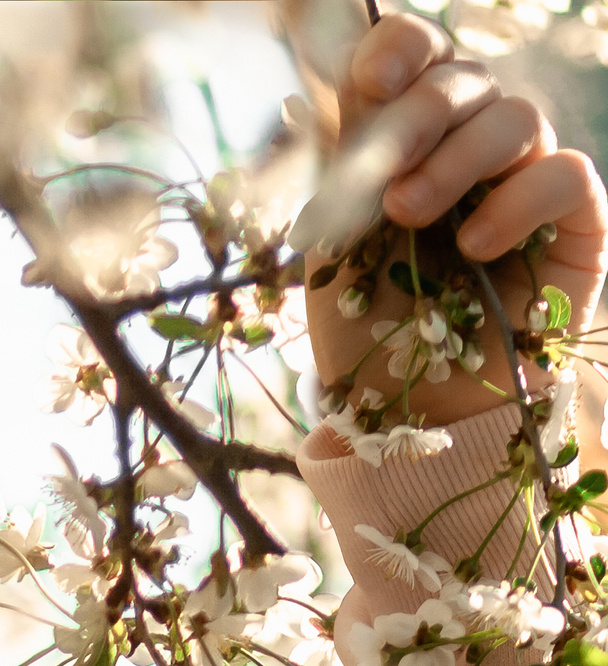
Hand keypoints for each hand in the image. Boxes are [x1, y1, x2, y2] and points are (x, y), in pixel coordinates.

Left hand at [301, 13, 605, 428]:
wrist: (409, 406)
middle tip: (380, 178)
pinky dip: (517, 201)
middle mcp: (470, 144)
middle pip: (465, 80)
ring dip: (456, 160)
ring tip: (408, 215)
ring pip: (516, 117)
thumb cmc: (366, 323)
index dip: (399, 49)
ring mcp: (525, 176)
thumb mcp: (332, 239)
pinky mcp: (575, 220)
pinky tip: (475, 246)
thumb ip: (336, 168)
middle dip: (417, 116)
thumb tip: (300, 97)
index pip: (418, 55)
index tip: (370, 80)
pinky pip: (565, 173)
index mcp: (407, 135)